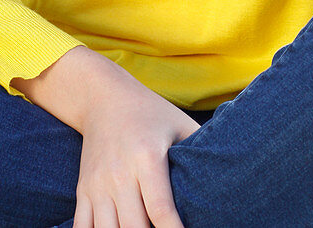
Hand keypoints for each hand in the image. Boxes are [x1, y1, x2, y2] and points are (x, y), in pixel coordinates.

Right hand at [73, 76, 200, 227]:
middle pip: (134, 227)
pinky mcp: (83, 190)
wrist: (104, 99)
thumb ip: (201, 150)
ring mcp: (98, 184)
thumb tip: (230, 173)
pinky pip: (83, 227)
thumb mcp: (180, 124)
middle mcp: (120, 172)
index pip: (161, 209)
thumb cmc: (150, 113)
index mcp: (147, 156)